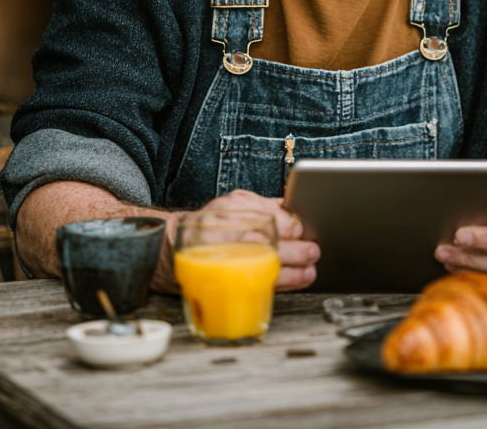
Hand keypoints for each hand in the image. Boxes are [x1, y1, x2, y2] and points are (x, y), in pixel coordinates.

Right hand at [203, 190, 319, 290]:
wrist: (174, 245)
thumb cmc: (209, 223)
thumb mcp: (235, 202)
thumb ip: (264, 205)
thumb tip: (291, 206)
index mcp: (236, 211)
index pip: (271, 217)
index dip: (291, 225)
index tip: (302, 229)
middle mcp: (232, 235)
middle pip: (271, 244)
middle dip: (296, 250)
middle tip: (312, 251)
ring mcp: (230, 260)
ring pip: (267, 267)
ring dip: (293, 272)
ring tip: (308, 271)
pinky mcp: (228, 280)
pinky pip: (258, 283)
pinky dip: (280, 284)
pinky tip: (295, 281)